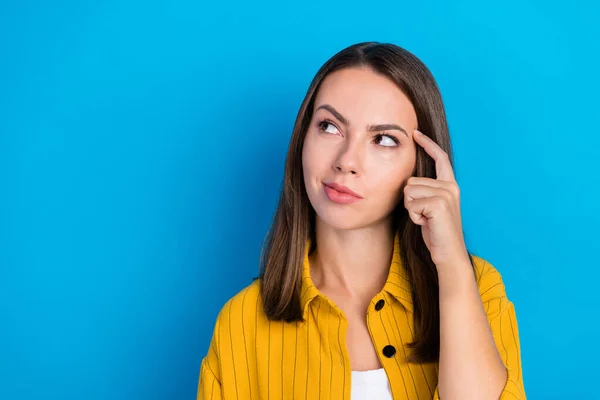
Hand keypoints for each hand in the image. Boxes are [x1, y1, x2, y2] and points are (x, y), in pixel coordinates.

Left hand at [403, 130, 469, 268]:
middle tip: (425, 216)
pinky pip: (410, 204)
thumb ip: (424, 191)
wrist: (448, 253)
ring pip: (408, 191)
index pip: (439, 158)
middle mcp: (450, 186)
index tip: (416, 133)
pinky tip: (426, 224)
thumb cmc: (436, 232)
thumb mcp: (429, 207)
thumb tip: (408, 181)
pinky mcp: (438, 203)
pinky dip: (413, 217)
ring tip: (426, 220)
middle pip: (411, 181)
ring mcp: (446, 194)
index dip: (428, 144)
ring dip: (411, 208)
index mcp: (450, 185)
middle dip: (410, 200)